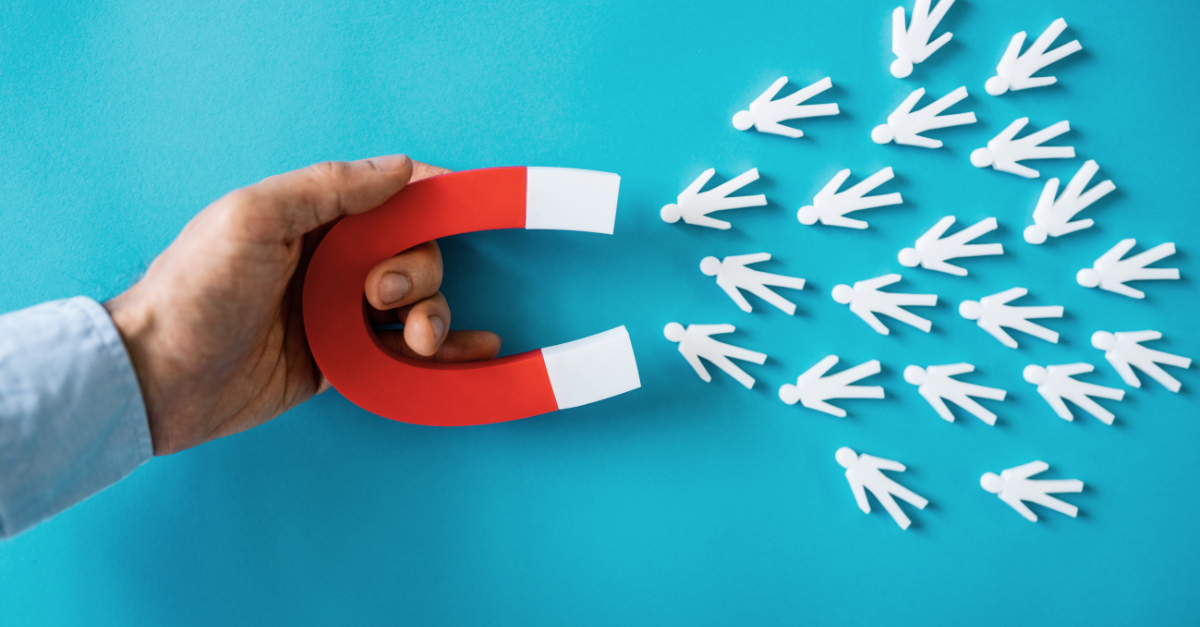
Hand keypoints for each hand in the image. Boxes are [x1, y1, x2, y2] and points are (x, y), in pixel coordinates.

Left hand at [104, 155, 501, 454]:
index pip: (388, 196)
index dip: (432, 198)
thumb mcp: (253, 219)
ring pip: (416, 303)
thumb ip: (327, 188)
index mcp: (311, 218)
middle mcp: (330, 262)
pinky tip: (477, 351)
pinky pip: (402, 350)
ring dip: (432, 315)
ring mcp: (337, 313)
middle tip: (377, 295)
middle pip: (412, 254)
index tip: (471, 203)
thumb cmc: (194, 291)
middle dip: (416, 272)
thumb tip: (401, 167)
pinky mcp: (341, 360)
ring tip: (413, 338)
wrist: (157, 380)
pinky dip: (443, 351)